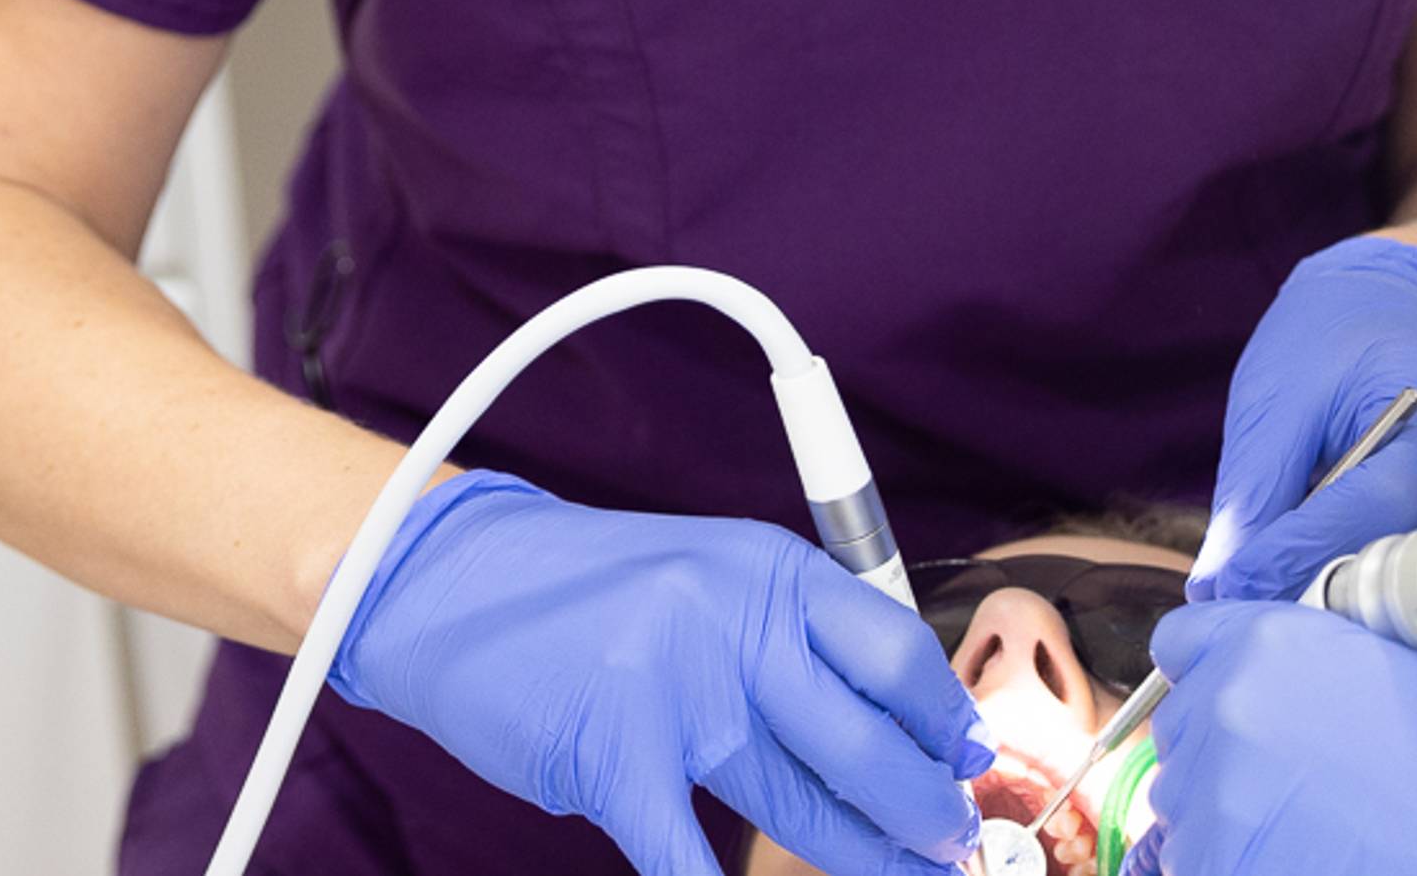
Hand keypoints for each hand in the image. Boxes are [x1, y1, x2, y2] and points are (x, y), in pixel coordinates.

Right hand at [329, 472, 993, 875]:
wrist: (447, 583)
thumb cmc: (586, 594)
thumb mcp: (704, 578)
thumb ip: (788, 641)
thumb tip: (899, 732)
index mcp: (767, 569)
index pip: (896, 653)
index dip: (944, 724)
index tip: (969, 765)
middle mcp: (733, 620)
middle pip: (866, 744)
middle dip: (920, 816)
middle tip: (947, 848)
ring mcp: (673, 690)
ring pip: (800, 808)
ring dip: (859, 861)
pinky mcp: (615, 757)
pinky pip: (693, 858)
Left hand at [1189, 235, 1416, 603]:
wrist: (1404, 312)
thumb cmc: (1330, 348)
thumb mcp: (1275, 399)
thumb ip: (1252, 496)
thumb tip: (1221, 593)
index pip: (1378, 500)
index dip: (1305, 553)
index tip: (1239, 592)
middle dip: (1336, 591)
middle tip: (1266, 606)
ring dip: (1368, 596)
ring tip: (1310, 578)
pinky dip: (1404, 589)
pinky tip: (1364, 564)